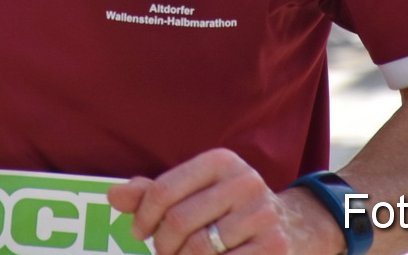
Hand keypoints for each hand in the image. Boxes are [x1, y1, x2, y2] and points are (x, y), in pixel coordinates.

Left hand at [107, 150, 342, 254]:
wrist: (296, 225)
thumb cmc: (230, 208)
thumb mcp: (197, 190)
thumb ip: (154, 193)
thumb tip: (111, 195)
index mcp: (220, 162)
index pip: (164, 190)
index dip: (143, 217)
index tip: (139, 233)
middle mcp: (244, 182)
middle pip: (179, 222)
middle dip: (163, 245)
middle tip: (164, 252)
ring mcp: (262, 215)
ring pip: (198, 250)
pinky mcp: (275, 247)